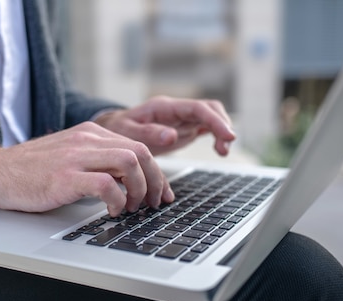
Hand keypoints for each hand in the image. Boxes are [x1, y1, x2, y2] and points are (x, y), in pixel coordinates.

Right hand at [0, 122, 173, 215]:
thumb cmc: (32, 171)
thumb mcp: (70, 156)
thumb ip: (98, 162)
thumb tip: (128, 183)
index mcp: (91, 133)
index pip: (138, 146)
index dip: (157, 173)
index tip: (161, 193)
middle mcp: (88, 139)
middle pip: (141, 152)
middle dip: (156, 181)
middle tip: (154, 203)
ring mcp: (76, 156)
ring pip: (130, 163)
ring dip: (139, 190)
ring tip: (132, 208)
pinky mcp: (65, 176)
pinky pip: (106, 185)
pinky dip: (118, 201)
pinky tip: (113, 211)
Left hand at [94, 95, 235, 155]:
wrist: (114, 130)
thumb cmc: (119, 130)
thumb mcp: (128, 132)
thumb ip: (149, 134)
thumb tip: (172, 136)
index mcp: (165, 107)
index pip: (198, 108)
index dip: (216, 121)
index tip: (228, 136)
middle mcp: (176, 109)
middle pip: (210, 109)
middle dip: (222, 125)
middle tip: (226, 146)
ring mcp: (182, 117)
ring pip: (211, 117)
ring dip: (222, 132)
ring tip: (223, 151)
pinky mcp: (185, 128)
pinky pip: (207, 127)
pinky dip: (217, 137)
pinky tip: (219, 150)